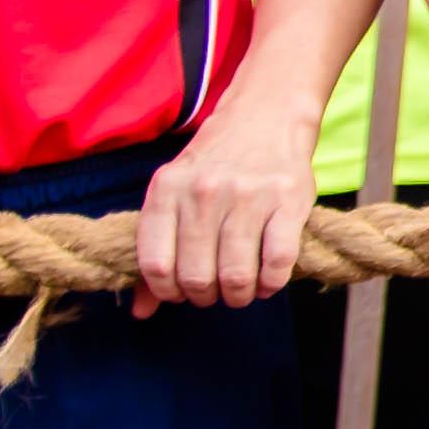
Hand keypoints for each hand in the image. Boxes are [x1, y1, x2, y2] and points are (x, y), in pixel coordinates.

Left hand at [136, 93, 319, 312]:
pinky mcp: (289, 201)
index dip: (167, 291)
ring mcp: (248, 196)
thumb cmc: (213, 164)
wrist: (265, 117)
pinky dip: (272, 282)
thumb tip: (140, 312)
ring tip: (242, 291)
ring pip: (237, 275)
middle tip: (215, 293)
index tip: (180, 292)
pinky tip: (268, 280)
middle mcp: (204, 192)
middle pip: (197, 276)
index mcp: (167, 190)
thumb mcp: (174, 195)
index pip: (155, 265)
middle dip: (206, 296)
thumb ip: (156, 250)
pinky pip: (278, 261)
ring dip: (239, 295)